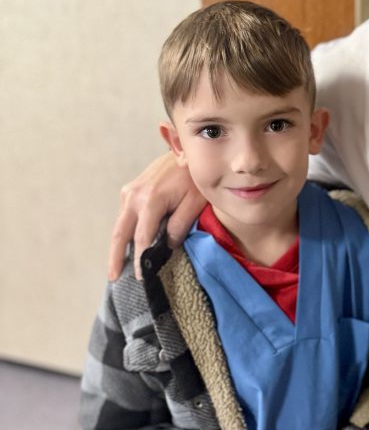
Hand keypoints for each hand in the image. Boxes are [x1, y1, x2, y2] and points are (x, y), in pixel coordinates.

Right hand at [108, 152, 204, 279]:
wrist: (184, 151)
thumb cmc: (193, 177)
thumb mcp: (194, 202)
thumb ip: (180, 224)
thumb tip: (167, 246)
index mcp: (151, 201)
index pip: (142, 238)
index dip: (141, 259)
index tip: (141, 277)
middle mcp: (134, 197)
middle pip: (120, 233)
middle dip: (116, 257)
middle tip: (113, 278)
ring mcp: (129, 192)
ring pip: (119, 225)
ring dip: (116, 246)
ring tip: (116, 267)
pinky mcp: (130, 190)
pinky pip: (124, 216)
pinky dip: (123, 233)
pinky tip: (125, 247)